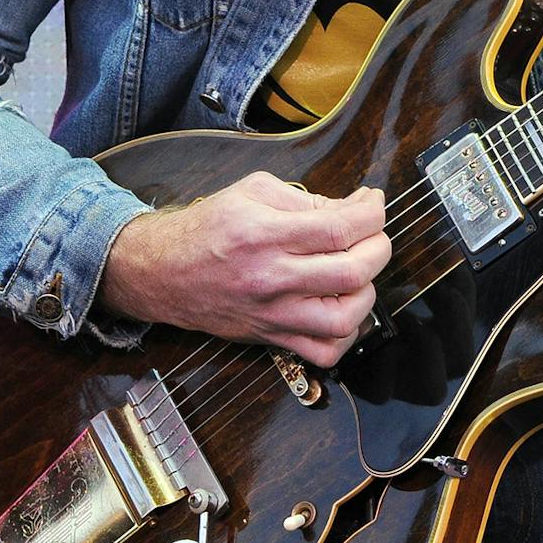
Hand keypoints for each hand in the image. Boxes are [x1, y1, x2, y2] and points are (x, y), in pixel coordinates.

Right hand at [97, 170, 388, 367]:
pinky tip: (345, 306)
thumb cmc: (207, 228)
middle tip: (373, 233)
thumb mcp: (252, 191)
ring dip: (367, 292)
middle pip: (351, 271)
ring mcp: (273, 313)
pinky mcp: (272, 337)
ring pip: (344, 318)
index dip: (371, 214)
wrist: (163, 272)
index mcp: (265, 233)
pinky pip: (324, 352)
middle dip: (379, 247)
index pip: (339, 228)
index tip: (373, 203)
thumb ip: (304, 199)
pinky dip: (348, 334)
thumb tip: (350, 211)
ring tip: (358, 270)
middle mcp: (271, 277)